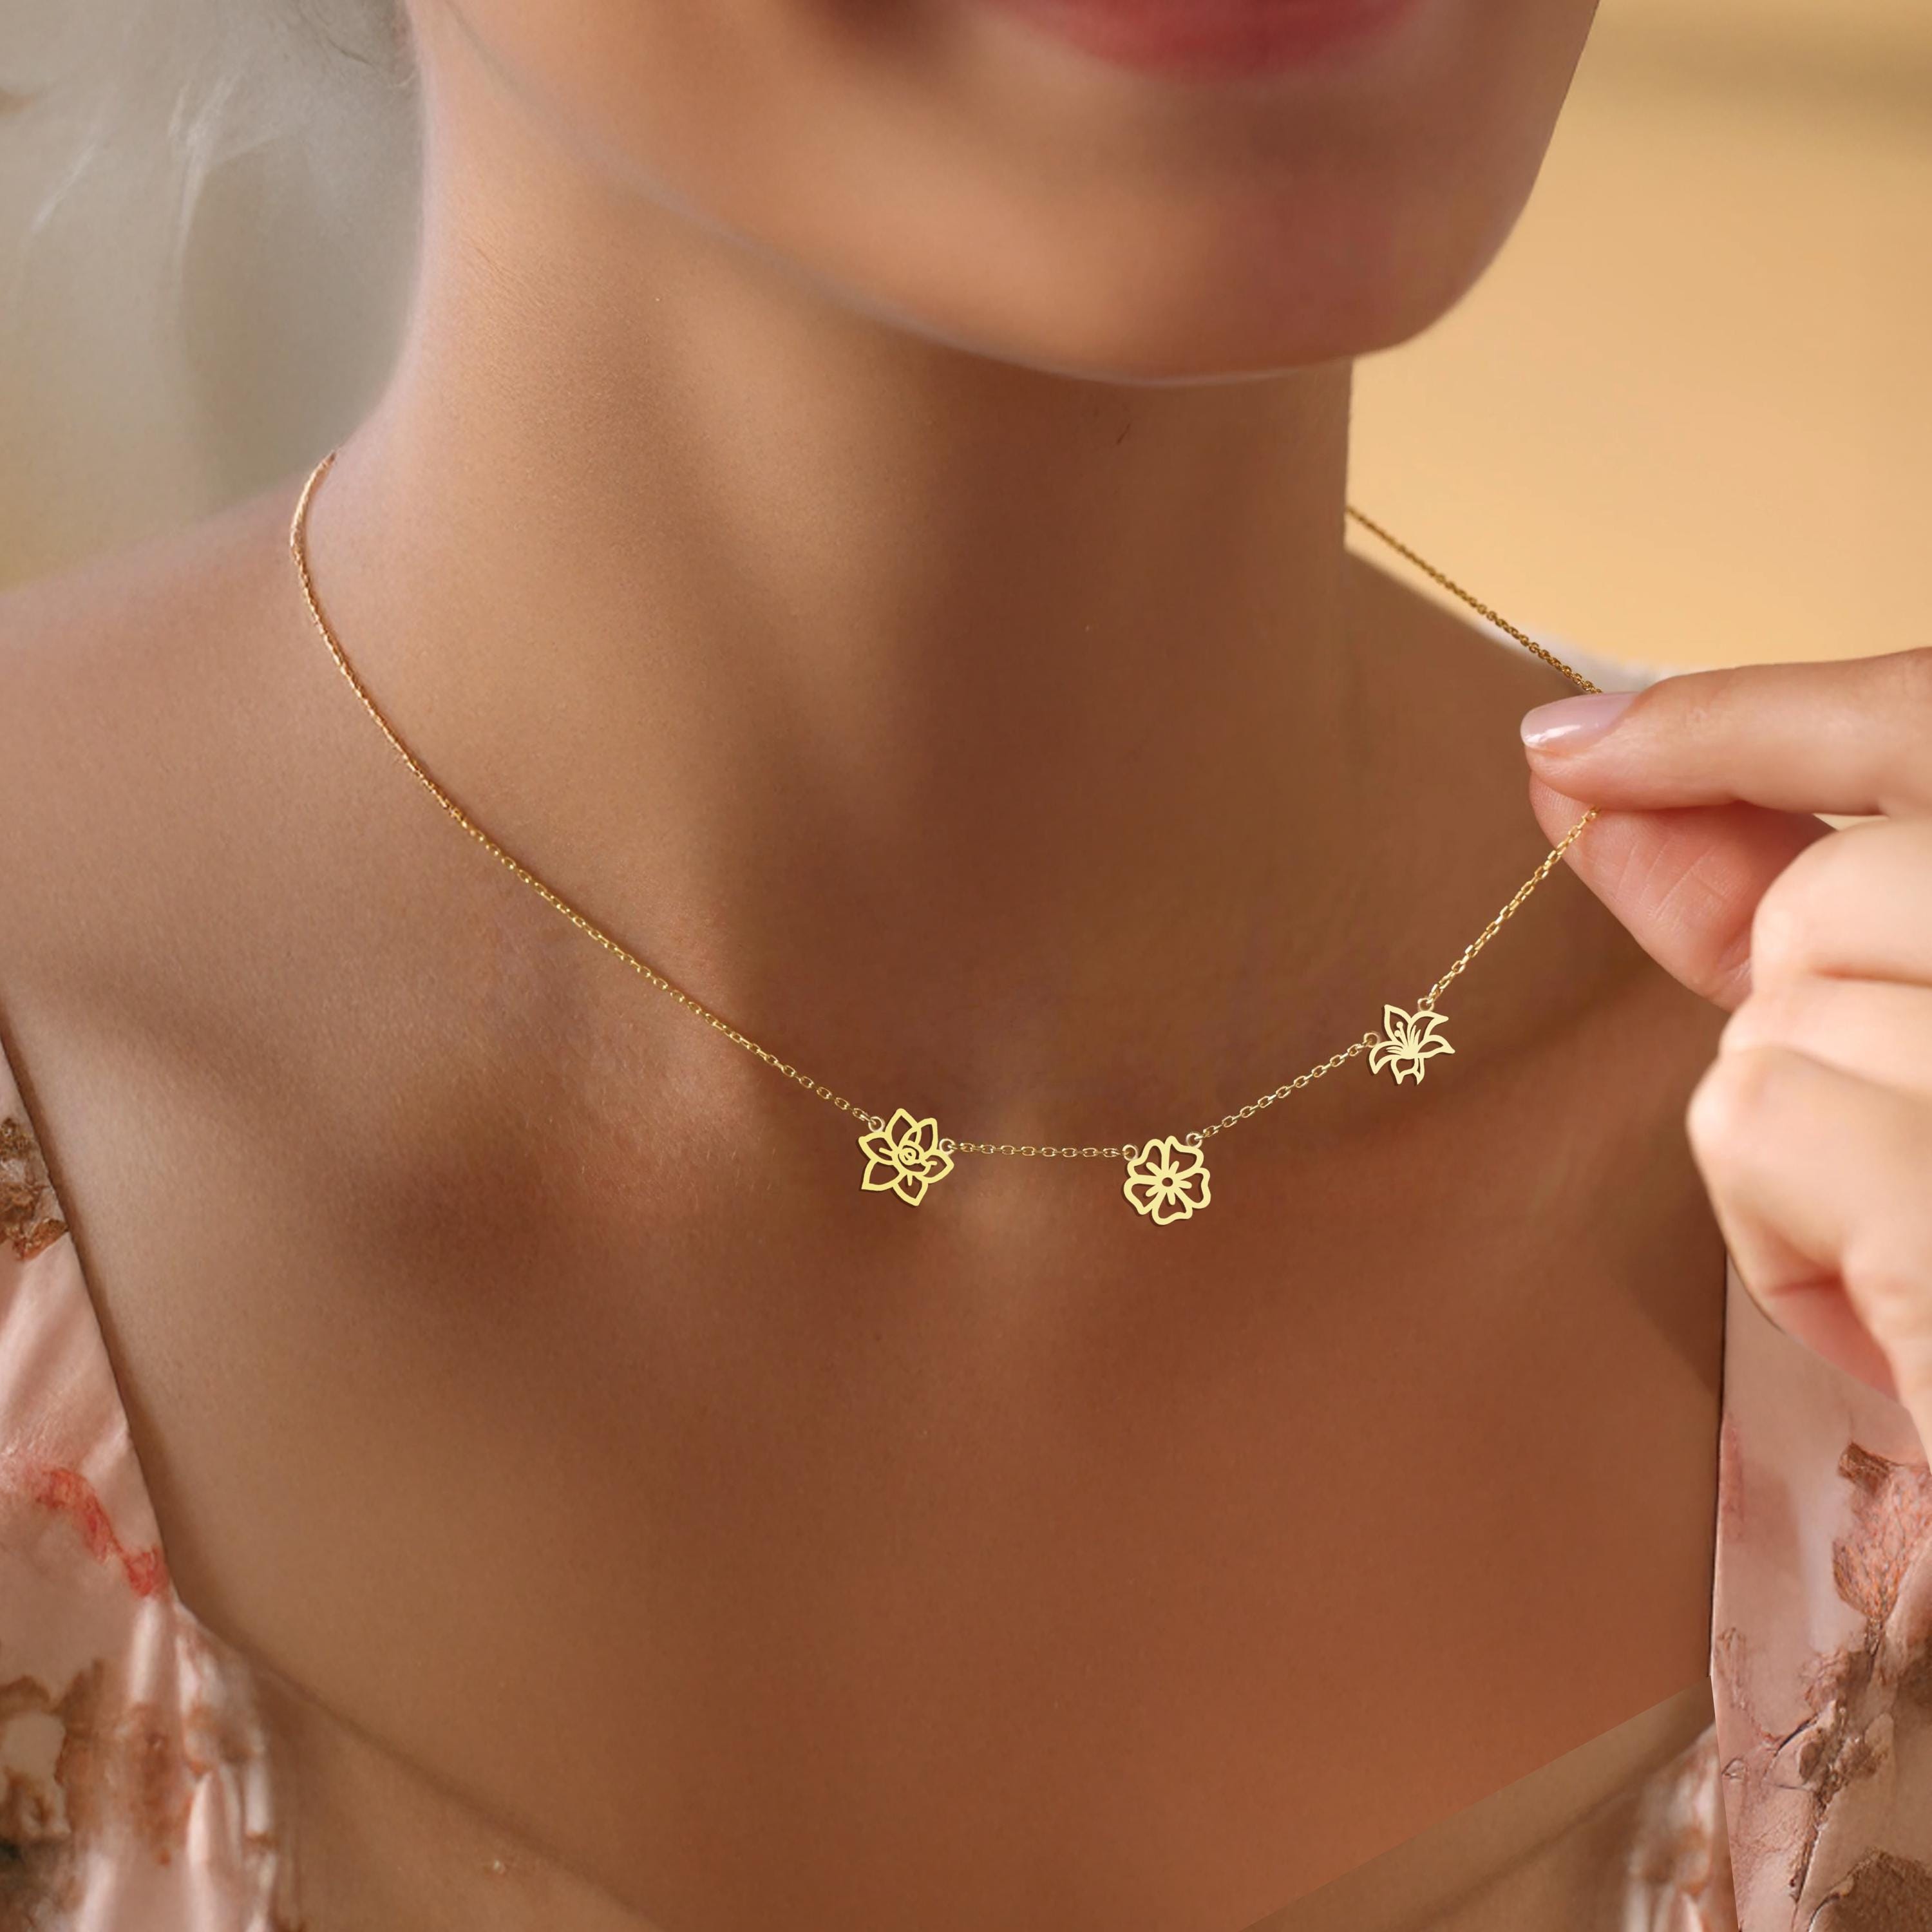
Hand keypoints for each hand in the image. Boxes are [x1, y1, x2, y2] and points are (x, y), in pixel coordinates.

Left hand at [1519, 648, 1931, 1452]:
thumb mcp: (1920, 1067)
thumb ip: (1796, 903)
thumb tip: (1581, 770)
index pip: (1929, 716)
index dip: (1743, 719)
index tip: (1579, 744)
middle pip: (1835, 901)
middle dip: (1814, 1035)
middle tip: (1913, 1162)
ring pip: (1781, 1013)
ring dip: (1811, 1150)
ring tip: (1930, 1263)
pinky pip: (1762, 1119)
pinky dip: (1783, 1238)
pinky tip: (1889, 1329)